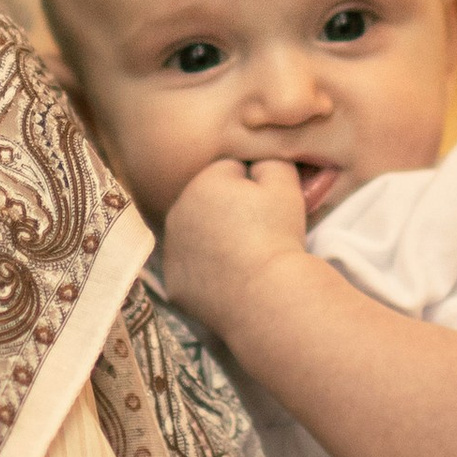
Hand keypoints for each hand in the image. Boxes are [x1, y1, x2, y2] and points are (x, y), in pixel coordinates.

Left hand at [159, 155, 312, 344]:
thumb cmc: (278, 237)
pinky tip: (230, 280)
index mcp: (203, 182)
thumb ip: (269, 161)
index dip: (254, 187)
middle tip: (257, 235)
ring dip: (214, 241)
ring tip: (245, 258)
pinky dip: (206, 273)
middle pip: (207, 203)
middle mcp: (177, 211)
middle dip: (228, 212)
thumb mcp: (285, 186)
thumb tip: (257, 162)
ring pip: (196, 236)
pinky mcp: (173, 282)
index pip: (229, 171)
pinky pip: (191, 270)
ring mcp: (172, 249)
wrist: (266, 295)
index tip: (267, 209)